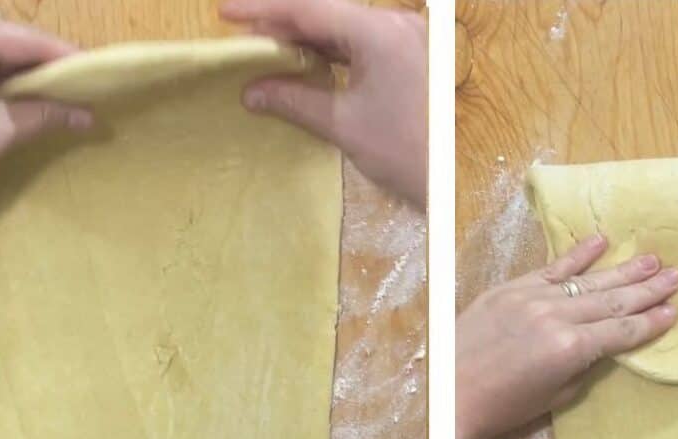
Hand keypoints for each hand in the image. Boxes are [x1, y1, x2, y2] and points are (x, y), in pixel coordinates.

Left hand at [0, 13, 92, 217]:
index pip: (26, 40)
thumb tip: (89, 115)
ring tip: (76, 108)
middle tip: (95, 98)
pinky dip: (14, 100)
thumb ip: (44, 115)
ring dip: (35, 91)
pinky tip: (43, 115)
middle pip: (14, 50)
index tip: (106, 80)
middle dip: (52, 76)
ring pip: (1, 69)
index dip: (68, 60)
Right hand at [220, 0, 426, 208]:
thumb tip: (250, 91)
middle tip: (242, 35)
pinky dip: (330, 51)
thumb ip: (293, 100)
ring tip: (266, 50)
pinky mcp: (409, 56)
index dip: (264, 10)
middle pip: (328, 13)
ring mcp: (407, 38)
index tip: (227, 13)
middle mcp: (397, 24)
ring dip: (305, 38)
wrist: (450, 183)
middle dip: (283, 24)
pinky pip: (361, 43)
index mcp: (381, 33)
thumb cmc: (402, 153)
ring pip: (343, 27)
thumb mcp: (341, 124)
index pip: (310, 9)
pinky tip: (303, 62)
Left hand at [456, 235, 677, 438]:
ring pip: (588, 281)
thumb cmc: (502, 406)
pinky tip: (601, 241)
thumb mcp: (554, 396)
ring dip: (623, 270)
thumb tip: (601, 344)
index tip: (675, 311)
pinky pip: (552, 268)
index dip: (650, 323)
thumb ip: (582, 366)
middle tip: (677, 276)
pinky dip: (577, 255)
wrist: (448, 393)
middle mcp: (557, 317)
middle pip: (612, 301)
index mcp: (571, 349)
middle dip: (647, 290)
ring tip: (653, 259)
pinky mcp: (510, 288)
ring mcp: (533, 297)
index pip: (621, 332)